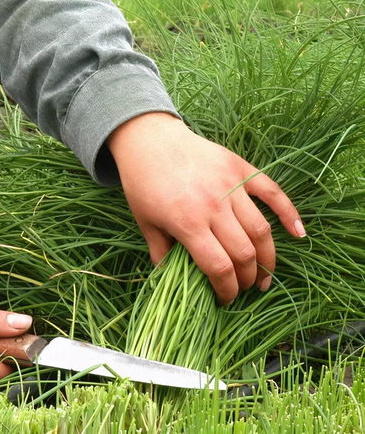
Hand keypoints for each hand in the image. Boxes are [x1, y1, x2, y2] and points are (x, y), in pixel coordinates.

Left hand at [108, 113, 305, 304]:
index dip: (226, 291)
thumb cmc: (143, 184)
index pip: (219, 268)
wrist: (150, 140)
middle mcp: (214, 206)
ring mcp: (231, 185)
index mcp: (188, 223)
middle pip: (244, 254)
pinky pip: (273, 193)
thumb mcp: (145, 222)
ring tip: (265, 276)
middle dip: (247, 279)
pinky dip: (289, 214)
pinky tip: (299, 234)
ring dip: (268, 258)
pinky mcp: (240, 169)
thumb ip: (160, 254)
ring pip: (261, 230)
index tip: (225, 300)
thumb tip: (168, 282)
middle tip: (243, 288)